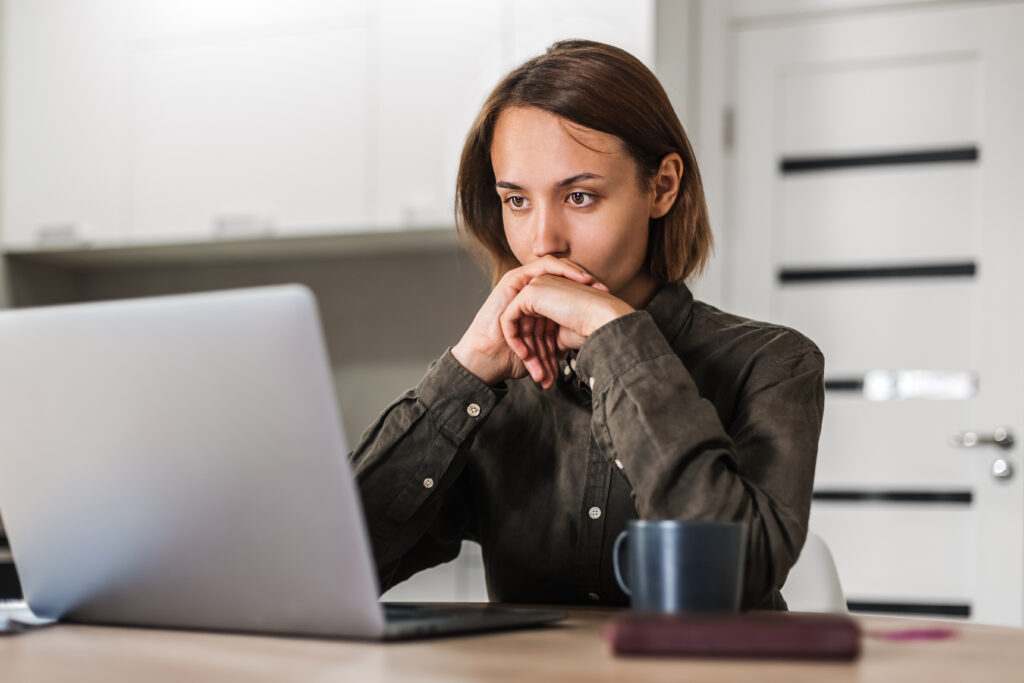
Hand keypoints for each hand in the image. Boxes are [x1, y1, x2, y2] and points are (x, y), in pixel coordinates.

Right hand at [451, 256, 606, 385]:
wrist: (489, 360)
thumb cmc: (513, 358)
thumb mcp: (547, 348)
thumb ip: (563, 340)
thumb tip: (588, 341)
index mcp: (542, 306)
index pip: (570, 289)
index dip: (588, 292)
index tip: (607, 297)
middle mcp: (532, 292)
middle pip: (565, 276)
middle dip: (585, 282)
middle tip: (603, 289)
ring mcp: (521, 285)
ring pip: (553, 267)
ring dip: (573, 274)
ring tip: (589, 283)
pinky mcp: (511, 282)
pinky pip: (538, 269)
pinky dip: (557, 272)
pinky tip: (572, 282)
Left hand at [500, 274, 634, 387]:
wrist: (601, 318)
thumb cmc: (591, 327)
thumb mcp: (567, 335)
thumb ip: (555, 340)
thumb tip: (552, 354)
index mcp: (555, 297)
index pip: (541, 328)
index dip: (544, 352)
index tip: (550, 373)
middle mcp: (545, 289)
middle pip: (530, 328)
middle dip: (535, 356)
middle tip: (543, 379)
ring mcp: (536, 287)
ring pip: (519, 326)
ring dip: (527, 352)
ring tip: (538, 375)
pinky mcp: (528, 292)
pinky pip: (509, 319)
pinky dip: (514, 339)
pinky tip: (526, 356)